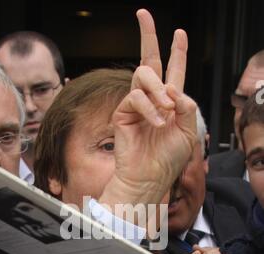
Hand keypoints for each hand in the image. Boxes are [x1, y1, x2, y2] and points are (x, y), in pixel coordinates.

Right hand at [100, 9, 196, 214]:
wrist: (149, 177)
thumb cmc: (169, 159)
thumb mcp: (189, 132)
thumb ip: (187, 107)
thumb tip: (174, 88)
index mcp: (170, 103)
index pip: (174, 72)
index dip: (178, 52)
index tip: (180, 33)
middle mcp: (152, 100)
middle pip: (149, 61)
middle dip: (148, 36)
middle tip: (143, 14)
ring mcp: (136, 105)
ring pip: (143, 74)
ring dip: (158, 87)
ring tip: (166, 107)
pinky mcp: (123, 112)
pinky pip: (136, 96)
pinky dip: (150, 107)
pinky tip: (158, 122)